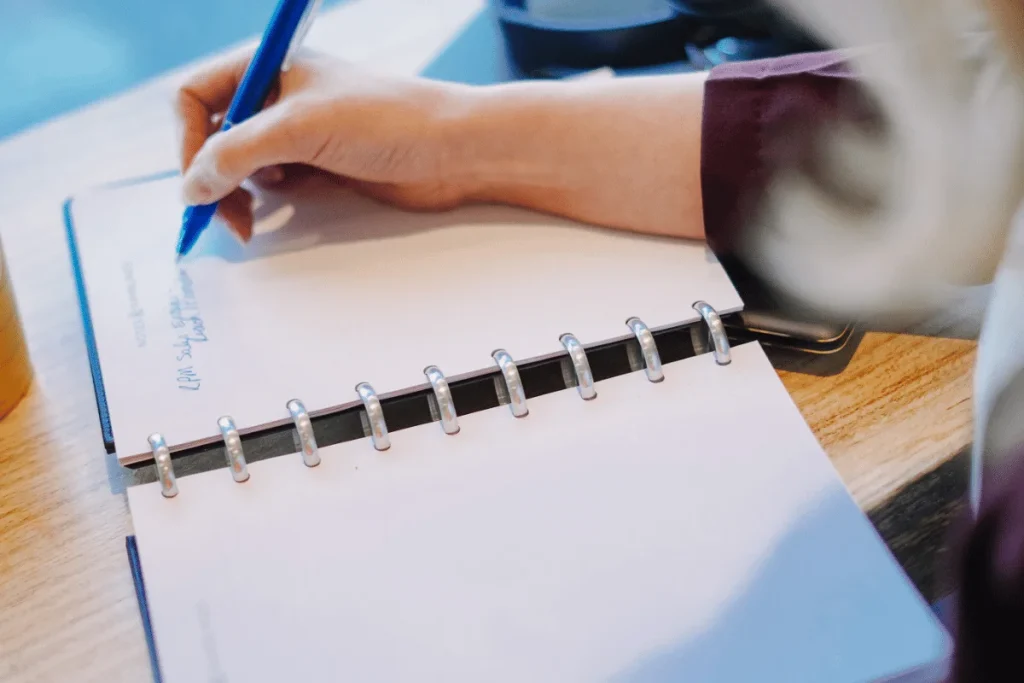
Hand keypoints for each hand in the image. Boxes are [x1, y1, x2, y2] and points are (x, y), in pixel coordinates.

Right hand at [176, 49, 471, 240]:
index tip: (199, 183)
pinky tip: (288, 206)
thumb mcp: (299, 129)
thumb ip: (235, 154)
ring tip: (254, 218)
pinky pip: (276, 186)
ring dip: (240, 194)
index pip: (196, 98)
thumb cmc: (386, 121)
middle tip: (225, 219)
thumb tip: (189, 187)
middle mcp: (279, 98)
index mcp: (267, 68)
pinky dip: (270, 202)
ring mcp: (300, 134)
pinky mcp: (321, 166)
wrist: (453, 152)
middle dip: (213, 178)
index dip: (187, 141)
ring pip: (243, 167)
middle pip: (214, 138)